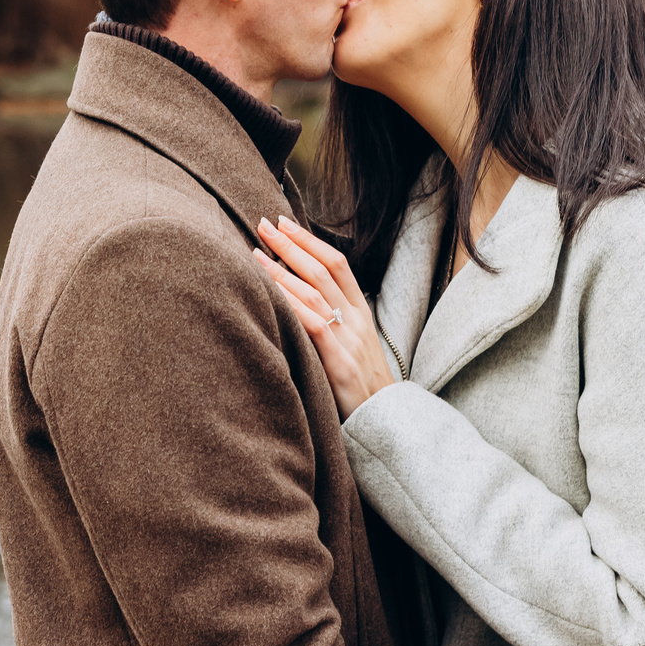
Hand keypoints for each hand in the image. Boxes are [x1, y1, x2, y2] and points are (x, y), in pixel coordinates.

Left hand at [256, 217, 398, 419]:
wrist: (388, 422)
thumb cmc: (363, 386)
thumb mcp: (353, 346)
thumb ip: (331, 321)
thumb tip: (297, 299)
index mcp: (360, 312)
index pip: (337, 264)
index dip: (310, 241)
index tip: (285, 223)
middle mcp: (355, 319)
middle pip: (323, 270)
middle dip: (292, 244)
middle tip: (264, 224)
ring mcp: (349, 339)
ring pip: (314, 292)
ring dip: (282, 270)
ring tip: (255, 253)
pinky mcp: (339, 362)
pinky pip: (312, 325)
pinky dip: (290, 305)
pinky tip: (268, 294)